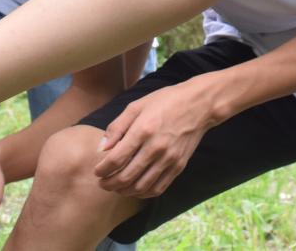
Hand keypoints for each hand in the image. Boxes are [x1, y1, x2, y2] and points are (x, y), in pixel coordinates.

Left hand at [93, 81, 215, 197]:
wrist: (198, 105)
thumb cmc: (165, 102)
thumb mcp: (136, 106)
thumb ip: (117, 127)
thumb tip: (102, 149)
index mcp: (142, 131)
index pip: (116, 159)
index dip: (102, 169)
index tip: (96, 171)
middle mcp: (155, 148)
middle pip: (126, 177)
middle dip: (109, 184)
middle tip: (102, 183)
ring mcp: (168, 159)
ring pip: (141, 187)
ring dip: (124, 191)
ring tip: (116, 187)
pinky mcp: (178, 166)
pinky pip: (158, 188)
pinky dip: (143, 193)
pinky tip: (135, 189)